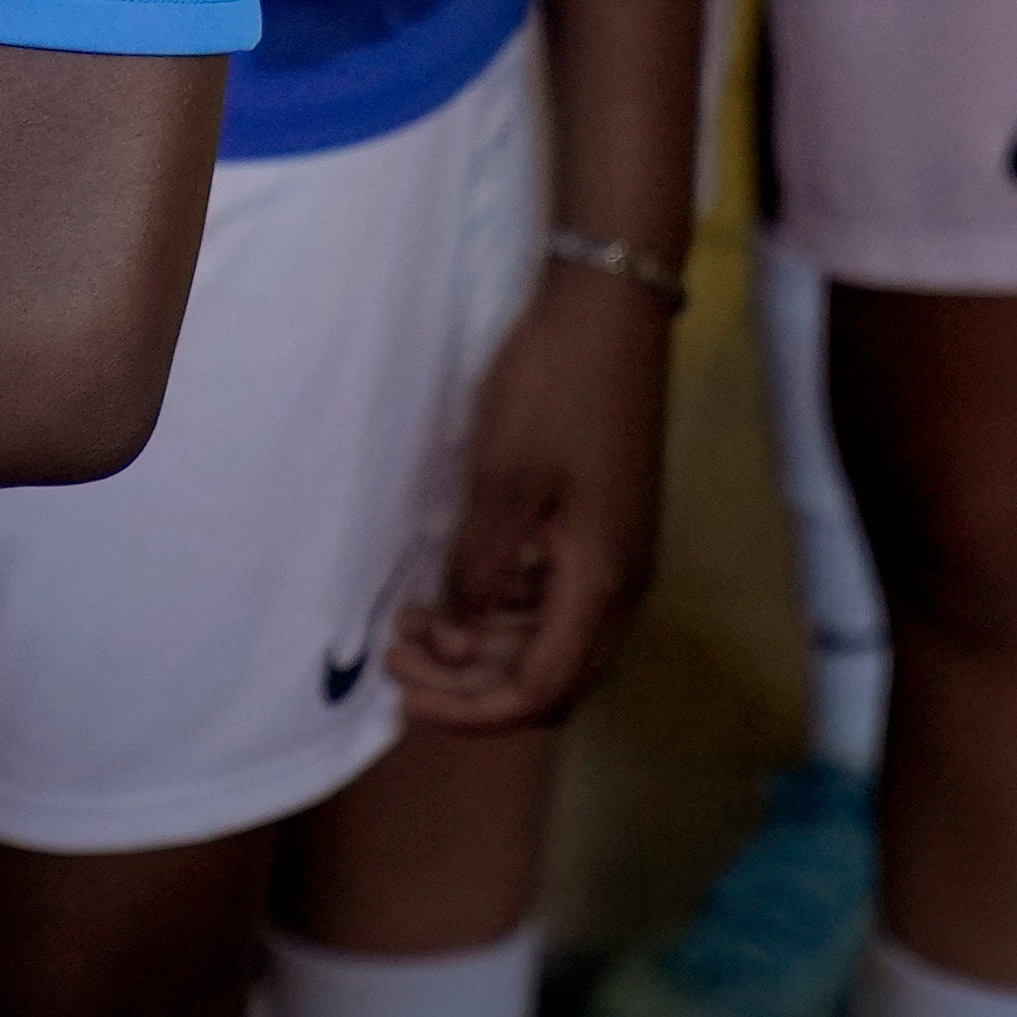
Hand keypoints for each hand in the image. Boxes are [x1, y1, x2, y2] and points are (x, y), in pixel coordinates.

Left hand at [379, 263, 673, 733]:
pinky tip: (448, 588)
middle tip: (395, 665)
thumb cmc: (555, 390)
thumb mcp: (501, 482)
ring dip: (480, 644)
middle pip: (550, 676)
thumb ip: (478, 571)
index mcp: (603, 583)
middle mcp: (621, 584)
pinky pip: (554, 596)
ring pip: (550, 637)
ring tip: (405, 627)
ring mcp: (617, 554)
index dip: (472, 707)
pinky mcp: (604, 526)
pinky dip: (501, 606)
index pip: (541, 688)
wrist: (612, 308)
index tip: (405, 698)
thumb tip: (455, 641)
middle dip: (470, 684)